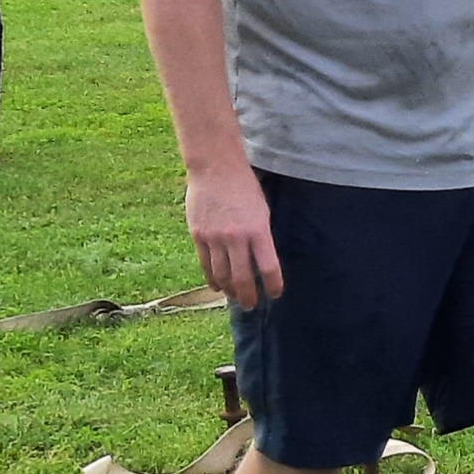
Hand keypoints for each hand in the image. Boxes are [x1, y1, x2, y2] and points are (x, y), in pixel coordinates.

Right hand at [185, 163, 283, 307]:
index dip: (273, 285)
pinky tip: (217, 285)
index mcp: (258, 230)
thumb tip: (262, 262)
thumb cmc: (244, 187)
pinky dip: (212, 278)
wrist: (215, 168)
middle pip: (243, 278)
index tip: (275, 294)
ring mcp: (215, 237)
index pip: (269, 267)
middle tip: (251, 305)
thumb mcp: (262, 211)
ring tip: (234, 297)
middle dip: (249, 296)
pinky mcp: (198, 235)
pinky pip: (205, 264)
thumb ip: (261, 237)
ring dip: (229, 290)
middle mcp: (236, 237)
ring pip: (222, 275)